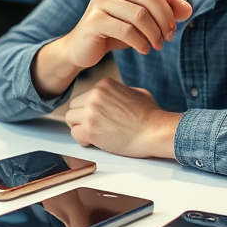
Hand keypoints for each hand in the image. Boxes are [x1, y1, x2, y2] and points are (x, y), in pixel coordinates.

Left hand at [64, 78, 179, 158]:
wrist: (156, 131)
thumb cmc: (151, 115)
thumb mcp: (136, 92)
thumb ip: (118, 92)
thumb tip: (113, 97)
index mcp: (104, 84)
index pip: (84, 96)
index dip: (90, 109)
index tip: (100, 117)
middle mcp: (95, 95)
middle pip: (74, 106)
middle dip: (81, 117)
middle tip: (95, 127)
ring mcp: (90, 112)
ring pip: (70, 119)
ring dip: (80, 128)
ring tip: (95, 135)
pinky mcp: (89, 129)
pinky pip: (75, 134)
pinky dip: (83, 140)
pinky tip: (96, 142)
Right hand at [66, 0, 193, 66]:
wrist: (82, 47)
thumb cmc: (117, 29)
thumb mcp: (144, 18)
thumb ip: (166, 8)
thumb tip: (186, 4)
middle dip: (166, 17)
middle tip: (171, 35)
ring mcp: (100, 0)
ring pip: (140, 15)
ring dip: (155, 33)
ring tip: (158, 45)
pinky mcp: (95, 20)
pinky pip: (128, 30)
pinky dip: (141, 43)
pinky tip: (144, 49)